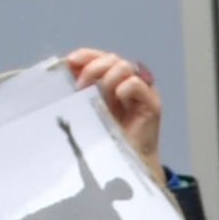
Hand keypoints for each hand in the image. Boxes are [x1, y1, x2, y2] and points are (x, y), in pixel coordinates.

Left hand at [57, 47, 162, 163]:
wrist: (123, 165)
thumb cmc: (105, 136)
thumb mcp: (86, 106)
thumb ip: (80, 87)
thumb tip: (66, 67)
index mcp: (113, 80)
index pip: (100, 56)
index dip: (85, 55)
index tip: (69, 62)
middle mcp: (130, 81)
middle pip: (111, 58)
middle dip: (92, 69)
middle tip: (80, 88)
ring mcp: (143, 91)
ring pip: (124, 67)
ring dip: (107, 79)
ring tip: (101, 99)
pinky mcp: (152, 104)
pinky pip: (135, 84)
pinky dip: (123, 90)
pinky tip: (118, 104)